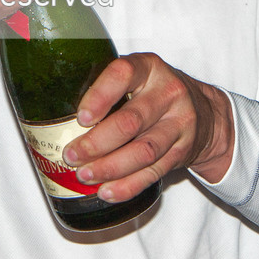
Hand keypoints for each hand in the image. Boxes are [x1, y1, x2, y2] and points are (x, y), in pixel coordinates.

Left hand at [61, 52, 234, 202]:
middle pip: (130, 122)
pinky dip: (128, 185)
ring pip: (143, 151)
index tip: (80, 118)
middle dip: (97, 143)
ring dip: (110, 168)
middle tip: (71, 155)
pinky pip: (153, 173)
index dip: (100, 96)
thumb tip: (53, 115)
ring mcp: (179, 123)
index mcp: (149, 67)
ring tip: (85, 175)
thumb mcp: (137, 77)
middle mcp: (167, 92)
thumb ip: (106, 88)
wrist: (205, 112)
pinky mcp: (182, 151)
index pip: (123, 74)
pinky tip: (107, 191)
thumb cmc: (155, 92)